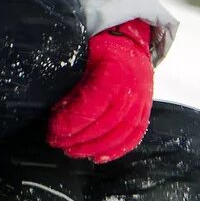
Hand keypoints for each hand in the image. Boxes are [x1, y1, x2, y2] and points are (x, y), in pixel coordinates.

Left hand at [47, 19, 153, 162]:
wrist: (129, 42)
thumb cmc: (100, 49)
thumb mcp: (82, 56)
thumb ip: (72, 83)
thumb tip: (57, 110)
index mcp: (116, 71)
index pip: (93, 103)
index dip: (72, 120)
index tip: (53, 129)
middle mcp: (133, 88)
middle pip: (106, 122)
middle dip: (78, 138)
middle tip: (56, 143)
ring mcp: (142, 101)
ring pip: (120, 133)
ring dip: (94, 147)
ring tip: (72, 152)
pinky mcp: (146, 110)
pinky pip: (134, 135)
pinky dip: (117, 150)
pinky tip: (98, 158)